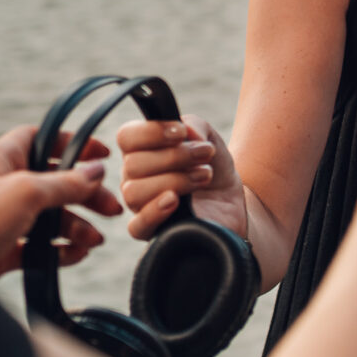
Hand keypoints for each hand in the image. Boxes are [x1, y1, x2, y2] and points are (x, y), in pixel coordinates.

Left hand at [0, 124, 122, 281]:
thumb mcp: (25, 193)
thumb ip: (64, 182)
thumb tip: (96, 170)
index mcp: (0, 158)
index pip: (41, 138)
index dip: (73, 143)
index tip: (103, 154)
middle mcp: (0, 185)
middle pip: (53, 182)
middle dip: (84, 195)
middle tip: (112, 209)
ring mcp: (1, 218)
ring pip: (48, 217)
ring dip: (75, 226)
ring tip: (94, 241)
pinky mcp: (0, 248)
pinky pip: (37, 246)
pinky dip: (58, 250)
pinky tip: (75, 255)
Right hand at [116, 114, 247, 240]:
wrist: (230, 198)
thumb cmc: (211, 165)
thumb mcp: (207, 137)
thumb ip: (194, 125)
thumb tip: (185, 132)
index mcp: (139, 150)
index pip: (126, 137)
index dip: (152, 132)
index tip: (182, 133)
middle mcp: (133, 177)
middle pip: (133, 165)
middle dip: (175, 157)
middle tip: (205, 156)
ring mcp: (139, 205)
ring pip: (134, 192)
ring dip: (175, 180)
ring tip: (204, 176)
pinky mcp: (151, 231)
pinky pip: (137, 226)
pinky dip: (154, 212)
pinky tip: (175, 201)